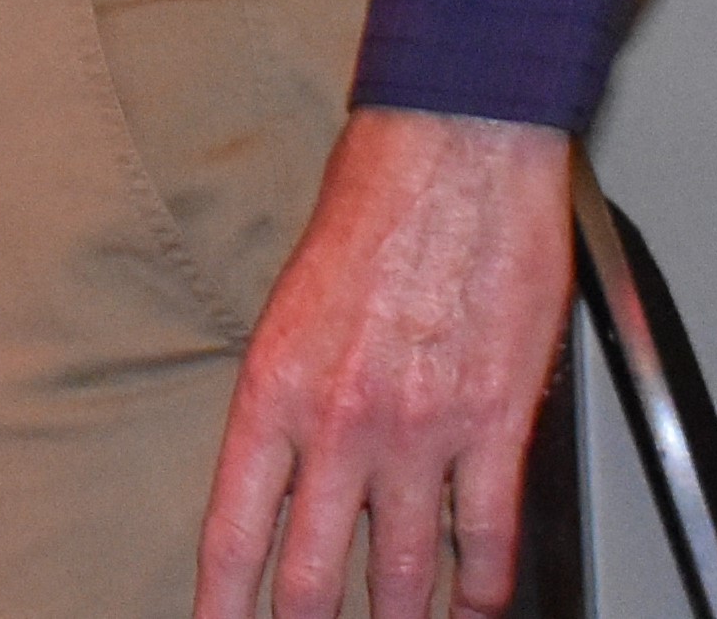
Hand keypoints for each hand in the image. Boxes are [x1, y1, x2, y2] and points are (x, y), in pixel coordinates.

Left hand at [196, 109, 574, 618]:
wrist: (456, 144)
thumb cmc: (377, 203)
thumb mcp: (295, 304)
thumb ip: (294, 396)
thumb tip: (295, 474)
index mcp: (274, 389)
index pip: (234, 535)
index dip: (222, 609)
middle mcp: (339, 424)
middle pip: (313, 582)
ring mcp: (420, 432)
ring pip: (403, 576)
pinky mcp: (494, 424)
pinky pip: (486, 538)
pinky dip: (483, 589)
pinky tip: (476, 607)